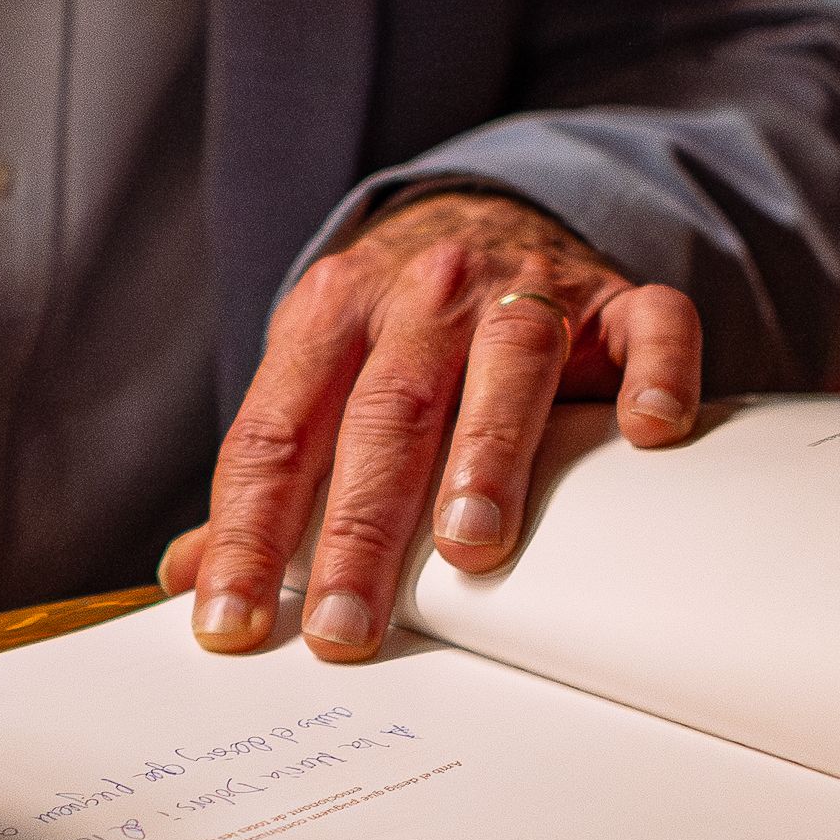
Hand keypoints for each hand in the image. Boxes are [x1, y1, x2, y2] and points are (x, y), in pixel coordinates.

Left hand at [159, 189, 700, 659]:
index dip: (247, 533)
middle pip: (385, 413)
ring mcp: (527, 288)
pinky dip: (652, 370)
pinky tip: (647, 430)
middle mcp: (423, 295)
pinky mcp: (616, 298)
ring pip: (508, 361)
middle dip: (358, 529)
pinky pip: (647, 323)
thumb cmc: (394, 330)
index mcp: (328, 318)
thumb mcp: (317, 379)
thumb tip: (187, 576)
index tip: (232, 624)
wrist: (487, 212)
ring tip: (472, 547)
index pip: (275, 435)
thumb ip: (265, 476)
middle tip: (343, 627)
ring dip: (488, 453)